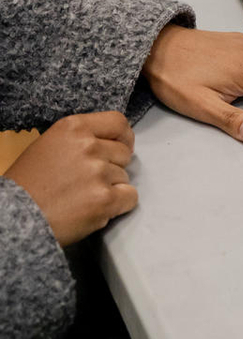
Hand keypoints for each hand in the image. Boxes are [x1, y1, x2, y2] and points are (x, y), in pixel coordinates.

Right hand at [5, 112, 136, 245]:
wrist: (15, 215)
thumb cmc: (28, 184)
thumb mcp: (49, 145)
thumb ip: (80, 140)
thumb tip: (110, 144)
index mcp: (73, 128)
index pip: (118, 122)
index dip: (124, 138)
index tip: (122, 148)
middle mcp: (88, 146)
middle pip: (124, 154)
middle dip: (112, 167)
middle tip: (88, 181)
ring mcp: (98, 172)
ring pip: (125, 177)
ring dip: (111, 188)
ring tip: (82, 197)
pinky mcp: (105, 199)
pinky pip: (130, 197)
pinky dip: (119, 205)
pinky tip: (96, 208)